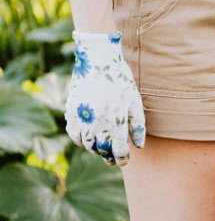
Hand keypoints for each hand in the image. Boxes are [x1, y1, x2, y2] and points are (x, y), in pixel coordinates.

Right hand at [65, 31, 145, 166]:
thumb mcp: (135, 101)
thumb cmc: (121, 79)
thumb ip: (138, 125)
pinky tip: (87, 138)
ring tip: (101, 149)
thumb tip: (139, 146)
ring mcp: (82, 117)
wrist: (97, 59)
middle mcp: (97, 122)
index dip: (122, 159)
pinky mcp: (71, 110)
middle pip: (101, 150)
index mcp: (116, 121)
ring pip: (86, 144)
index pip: (118, 150)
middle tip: (112, 159)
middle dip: (108, 157)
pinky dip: (80, 139)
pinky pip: (73, 133)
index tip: (124, 161)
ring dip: (94, 149)